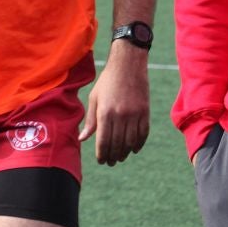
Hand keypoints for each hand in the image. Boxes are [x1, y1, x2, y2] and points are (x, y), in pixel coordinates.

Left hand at [79, 44, 150, 164]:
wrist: (128, 64)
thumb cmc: (107, 81)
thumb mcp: (94, 98)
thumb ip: (90, 120)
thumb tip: (82, 139)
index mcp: (105, 113)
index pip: (103, 142)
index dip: (102, 154)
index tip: (101, 160)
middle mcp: (120, 115)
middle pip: (117, 144)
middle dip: (113, 157)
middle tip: (110, 162)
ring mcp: (134, 114)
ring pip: (131, 141)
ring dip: (126, 153)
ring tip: (121, 157)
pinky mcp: (145, 111)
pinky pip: (143, 133)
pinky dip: (139, 143)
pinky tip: (134, 149)